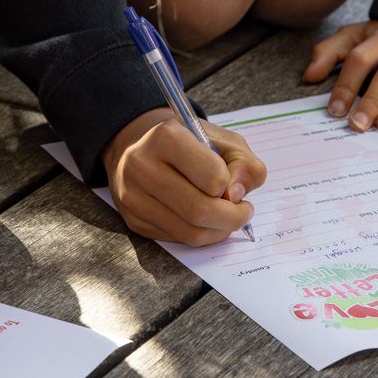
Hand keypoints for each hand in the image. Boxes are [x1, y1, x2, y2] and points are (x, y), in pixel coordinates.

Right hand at [102, 108, 267, 246]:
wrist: (143, 146)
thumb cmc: (190, 143)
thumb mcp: (224, 141)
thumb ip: (244, 164)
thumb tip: (236, 196)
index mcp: (166, 137)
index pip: (213, 178)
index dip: (230, 186)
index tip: (231, 184)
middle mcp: (142, 166)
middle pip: (199, 210)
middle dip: (232, 218)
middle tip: (243, 212)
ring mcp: (133, 195)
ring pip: (190, 232)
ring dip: (219, 231)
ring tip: (226, 218)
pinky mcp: (133, 219)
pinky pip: (177, 240)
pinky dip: (200, 236)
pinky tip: (205, 222)